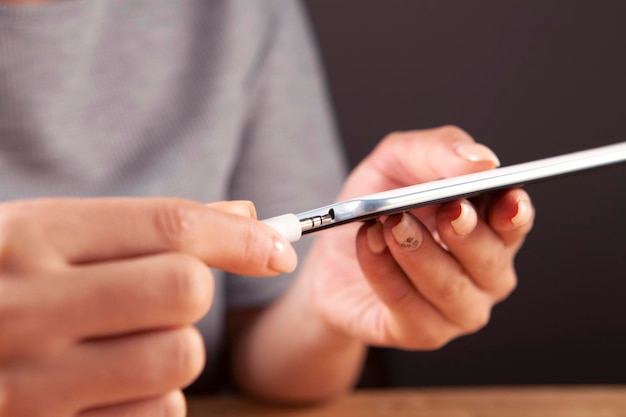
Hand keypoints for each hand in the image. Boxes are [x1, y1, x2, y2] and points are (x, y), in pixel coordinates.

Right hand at [0, 198, 295, 416]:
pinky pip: (156, 413)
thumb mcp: (47, 236)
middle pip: (183, 289)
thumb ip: (144, 226)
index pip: (168, 225)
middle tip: (167, 294)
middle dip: (194, 289)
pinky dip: (153, 398)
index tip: (276, 246)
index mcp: (27, 237)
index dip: (239, 235)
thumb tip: (246, 214)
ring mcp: (29, 383)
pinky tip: (110, 386)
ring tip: (125, 341)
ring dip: (174, 348)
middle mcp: (24, 307)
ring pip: (178, 358)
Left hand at [305, 126, 533, 348]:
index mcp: (487, 227)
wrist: (331, 258)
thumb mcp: (396, 162)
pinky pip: (407, 305)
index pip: (515, 223)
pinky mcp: (421, 332)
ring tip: (387, 223)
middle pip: (491, 260)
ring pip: (450, 288)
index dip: (513, 212)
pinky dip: (383, 271)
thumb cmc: (374, 209)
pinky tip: (366, 244)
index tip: (504, 196)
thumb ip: (437, 150)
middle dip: (465, 233)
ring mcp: (456, 309)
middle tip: (443, 208)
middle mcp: (482, 273)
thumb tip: (481, 159)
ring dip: (418, 252)